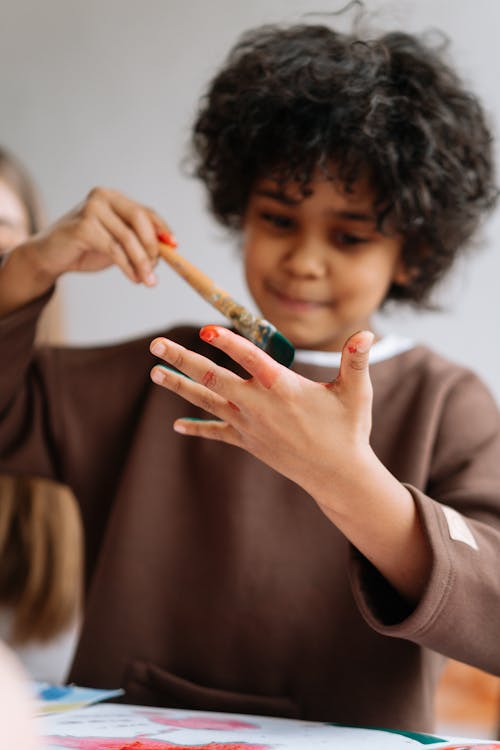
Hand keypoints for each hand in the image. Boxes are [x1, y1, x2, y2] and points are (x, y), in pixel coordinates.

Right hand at [23, 187, 172, 287]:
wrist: (49, 256)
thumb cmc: (84, 248)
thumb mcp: (115, 242)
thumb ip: (137, 241)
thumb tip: (165, 252)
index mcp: (113, 198)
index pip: (146, 212)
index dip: (162, 229)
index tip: (174, 246)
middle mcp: (103, 197)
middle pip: (140, 220)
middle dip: (153, 247)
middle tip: (156, 269)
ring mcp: (91, 210)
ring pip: (128, 238)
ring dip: (142, 262)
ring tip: (148, 280)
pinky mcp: (83, 227)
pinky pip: (115, 250)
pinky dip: (128, 266)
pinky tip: (134, 278)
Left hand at [150, 325, 432, 601]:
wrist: (337, 476)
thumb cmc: (349, 430)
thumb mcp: (356, 392)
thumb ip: (356, 360)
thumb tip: (366, 333)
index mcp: (282, 388)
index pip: (251, 359)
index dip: (229, 343)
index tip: (206, 329)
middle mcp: (259, 405)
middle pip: (213, 377)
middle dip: (182, 359)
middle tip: (155, 344)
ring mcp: (249, 425)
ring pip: (207, 401)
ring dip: (178, 386)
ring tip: (154, 373)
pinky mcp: (248, 442)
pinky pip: (217, 433)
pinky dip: (197, 428)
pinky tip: (177, 426)